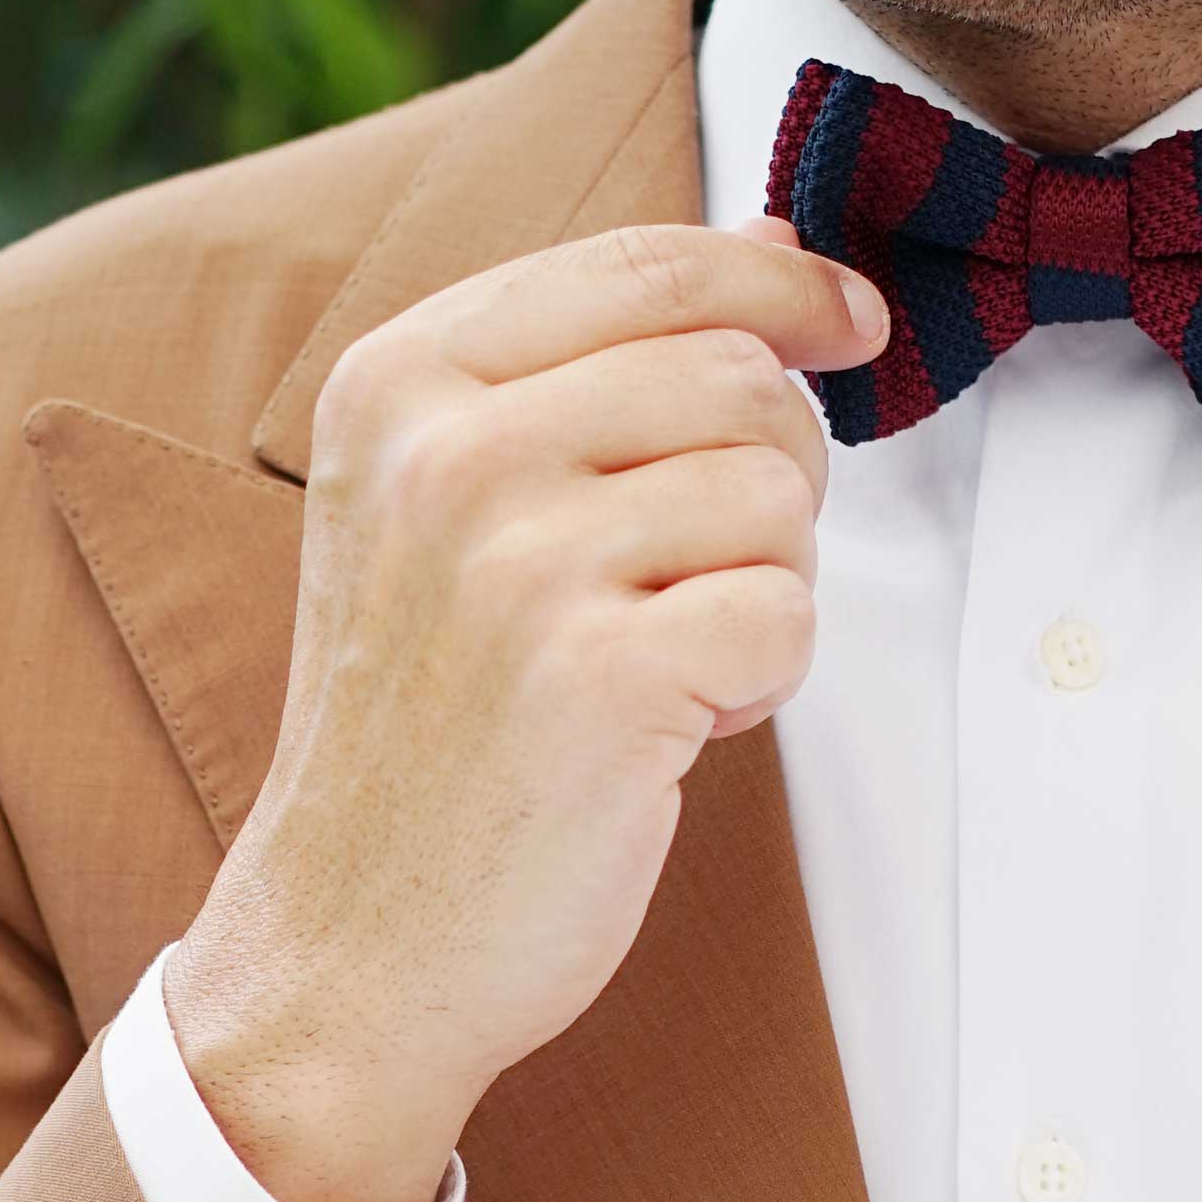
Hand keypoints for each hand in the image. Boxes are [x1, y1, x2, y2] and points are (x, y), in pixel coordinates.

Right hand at [166, 218, 887, 1201]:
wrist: (352, 947)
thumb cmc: (423, 739)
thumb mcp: (438, 513)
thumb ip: (582, 379)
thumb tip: (772, 253)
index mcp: (402, 381)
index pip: (649, 262)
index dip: (781, 278)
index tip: (848, 318)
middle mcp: (451, 451)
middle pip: (737, 375)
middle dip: (773, 475)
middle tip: (706, 577)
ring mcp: (523, 563)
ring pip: (775, 496)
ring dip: (763, 588)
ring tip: (663, 664)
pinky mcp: (605, 679)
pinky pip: (787, 617)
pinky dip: (761, 682)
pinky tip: (670, 729)